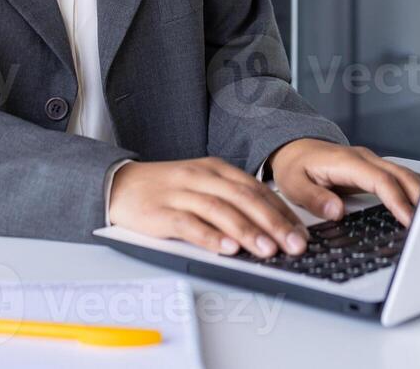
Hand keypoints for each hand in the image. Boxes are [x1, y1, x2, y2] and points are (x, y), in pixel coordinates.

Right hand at [107, 157, 310, 257]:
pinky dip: (210, 237)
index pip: (256, 189)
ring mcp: (181, 193)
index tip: (301, 233)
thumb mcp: (202, 186)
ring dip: (247, 231)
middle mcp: (201, 177)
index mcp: (216, 169)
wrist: (119, 184)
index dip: (281, 212)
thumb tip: (270, 226)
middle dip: (273, 223)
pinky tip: (226, 248)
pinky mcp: (160, 212)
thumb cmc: (166, 190)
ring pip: (220, 211)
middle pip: (244, 198)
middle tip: (294, 245)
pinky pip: (189, 224)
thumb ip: (231, 200)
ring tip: (268, 250)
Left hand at [268, 139, 419, 225]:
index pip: (381, 181)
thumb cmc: (295, 166)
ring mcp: (372, 162)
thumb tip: (337, 212)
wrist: (294, 148)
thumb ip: (314, 198)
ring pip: (406, 175)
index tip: (409, 220)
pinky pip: (400, 179)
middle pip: (402, 175)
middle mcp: (365, 158)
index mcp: (347, 161)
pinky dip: (414, 192)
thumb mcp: (294, 185)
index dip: (397, 201)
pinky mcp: (375, 169)